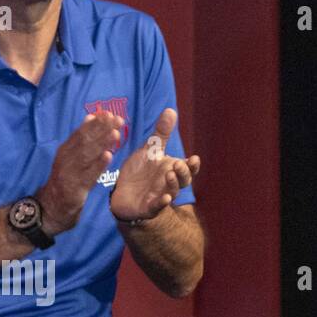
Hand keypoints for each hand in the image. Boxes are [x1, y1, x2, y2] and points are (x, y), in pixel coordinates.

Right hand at [36, 110, 124, 234]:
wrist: (51, 207)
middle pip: (84, 141)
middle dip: (101, 129)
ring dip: (101, 144)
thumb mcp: (69, 157)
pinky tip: (108, 156)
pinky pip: (88, 175)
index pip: (80, 133)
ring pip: (87, 156)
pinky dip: (97, 165)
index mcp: (65, 150)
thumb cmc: (65, 179)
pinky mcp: (74, 188)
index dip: (95, 123)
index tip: (108, 113)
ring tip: (115, 133)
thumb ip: (80, 140)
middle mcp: (66, 159)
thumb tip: (91, 118)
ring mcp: (69, 173)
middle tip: (117, 119)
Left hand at [110, 108, 200, 222]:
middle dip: (183, 173)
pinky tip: (165, 198)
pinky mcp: (147, 207)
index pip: (188, 168)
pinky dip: (161, 203)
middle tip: (178, 163)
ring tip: (169, 174)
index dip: (193, 165)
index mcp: (171, 170)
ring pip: (172, 192)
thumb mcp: (149, 150)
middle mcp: (169, 184)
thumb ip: (161, 133)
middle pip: (183, 181)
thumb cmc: (140, 171)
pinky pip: (157, 207)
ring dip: (173, 184)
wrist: (121, 192)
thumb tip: (170, 109)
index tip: (195, 157)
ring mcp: (159, 196)